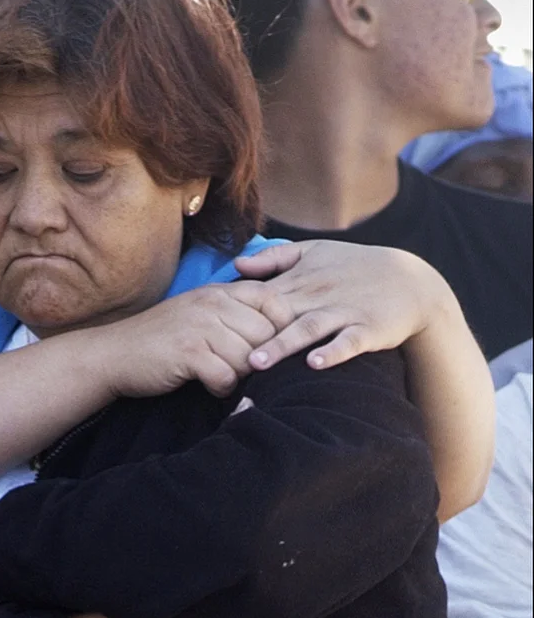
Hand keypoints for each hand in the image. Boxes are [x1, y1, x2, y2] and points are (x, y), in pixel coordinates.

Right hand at [90, 286, 279, 399]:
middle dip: (260, 357)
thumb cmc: (163, 338)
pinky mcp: (188, 352)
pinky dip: (222, 388)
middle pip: (266, 333)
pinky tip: (210, 386)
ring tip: (221, 376)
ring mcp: (200, 326)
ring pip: (248, 357)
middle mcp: (212, 303)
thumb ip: (234, 313)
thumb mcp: (200, 313)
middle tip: (239, 368)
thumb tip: (278, 334)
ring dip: (239, 375)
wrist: (115, 353)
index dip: (281, 326)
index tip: (269, 346)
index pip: (274, 299)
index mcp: (219, 291)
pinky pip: (226, 376)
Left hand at [232, 240, 459, 371]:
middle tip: (220, 353)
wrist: (411, 281)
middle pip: (278, 315)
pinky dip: (333, 352)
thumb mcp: (316, 253)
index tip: (206, 328)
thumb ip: (275, 260)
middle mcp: (319, 295)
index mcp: (301, 280)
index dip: (234, 312)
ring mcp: (344, 312)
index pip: (261, 296)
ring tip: (258, 363)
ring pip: (309, 329)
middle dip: (250, 334)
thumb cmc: (356, 267)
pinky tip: (315, 364)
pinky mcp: (368, 329)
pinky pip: (349, 342)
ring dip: (283, 345)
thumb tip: (235, 264)